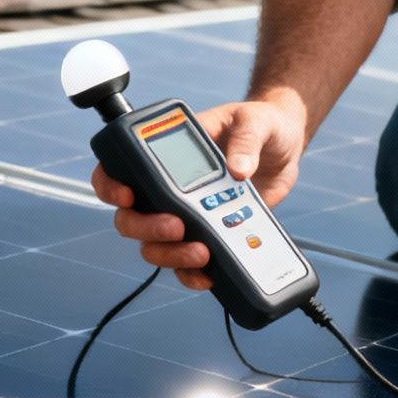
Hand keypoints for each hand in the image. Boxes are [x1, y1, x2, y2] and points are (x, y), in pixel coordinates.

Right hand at [91, 92, 308, 290]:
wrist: (286, 147)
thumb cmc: (261, 125)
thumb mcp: (255, 122)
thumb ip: (246, 141)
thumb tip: (238, 169)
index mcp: (170, 153)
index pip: (123, 168)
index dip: (112, 186)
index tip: (128, 196)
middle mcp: (170, 187)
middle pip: (132, 218)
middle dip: (147, 228)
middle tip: (178, 227)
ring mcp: (188, 214)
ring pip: (156, 246)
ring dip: (171, 255)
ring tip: (201, 252)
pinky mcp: (209, 234)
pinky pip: (187, 263)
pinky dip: (192, 274)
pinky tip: (207, 274)